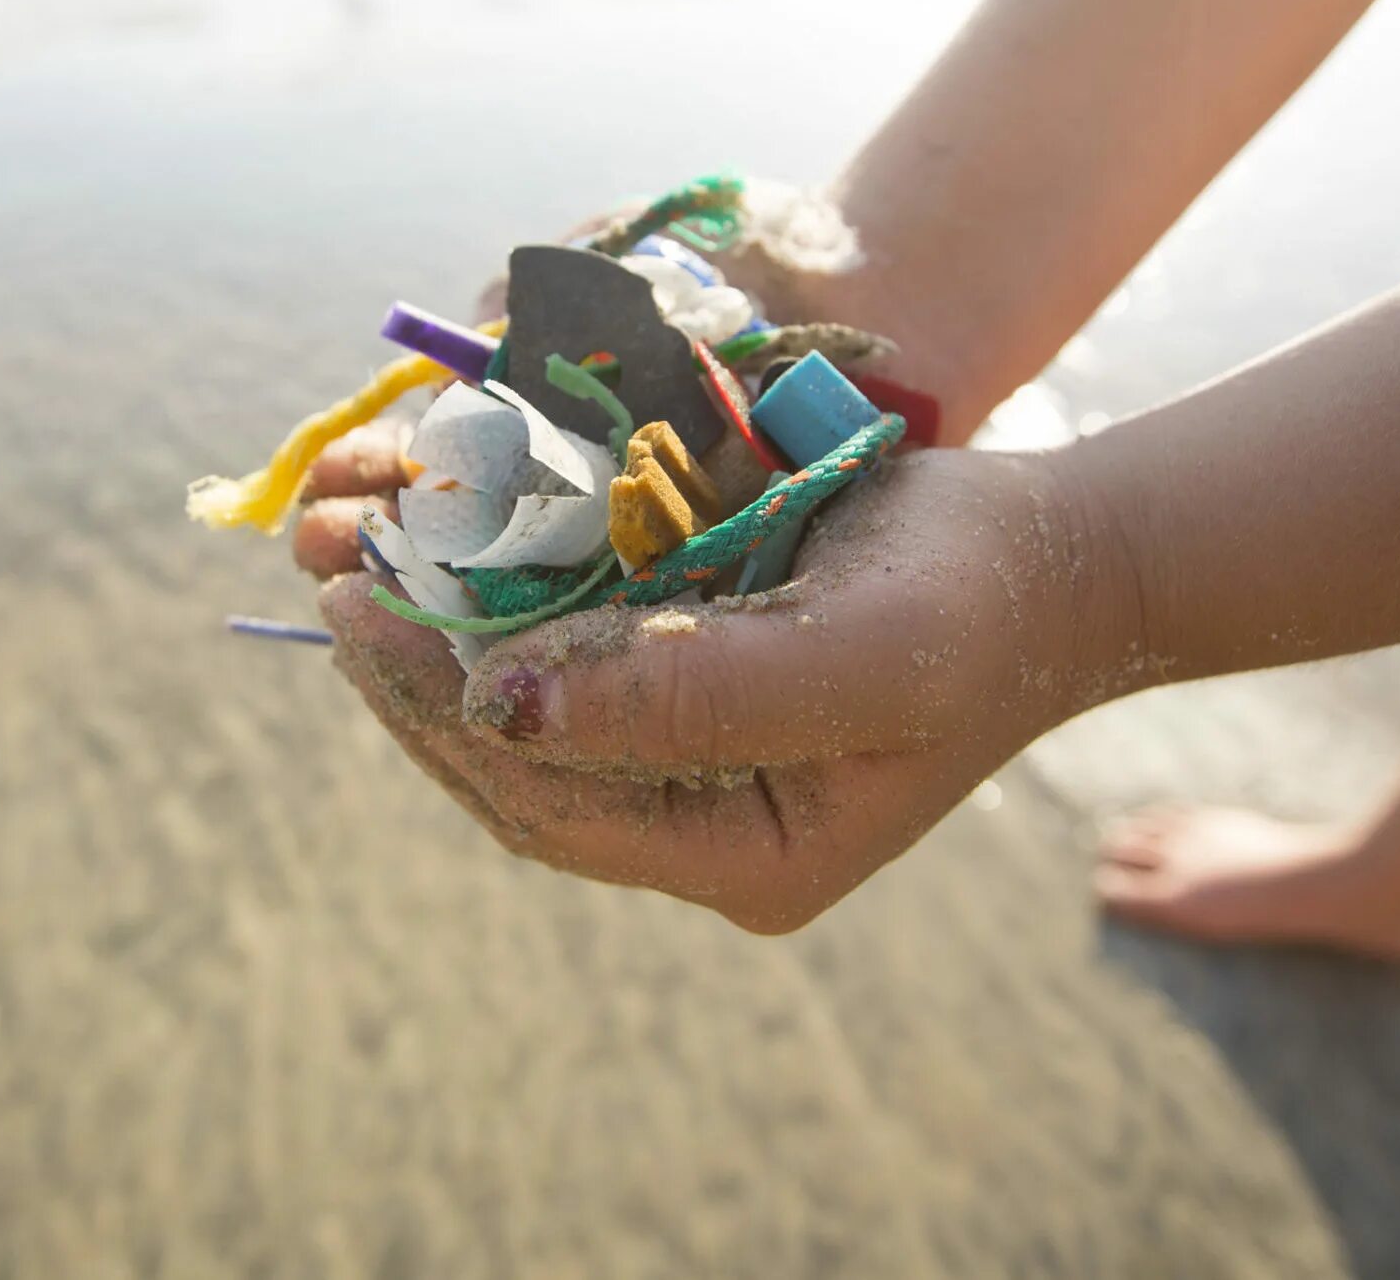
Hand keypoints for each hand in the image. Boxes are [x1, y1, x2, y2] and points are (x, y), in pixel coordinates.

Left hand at [318, 447, 1144, 931]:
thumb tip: (498, 704)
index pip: (547, 804)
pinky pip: (572, 657)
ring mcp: (697, 759)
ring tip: (368, 556)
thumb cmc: (976, 608)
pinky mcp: (695, 685)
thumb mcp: (851, 656)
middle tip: (339, 580)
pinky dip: (508, 600)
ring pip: (532, 711)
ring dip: (448, 634)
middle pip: (520, 767)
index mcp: (741, 858)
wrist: (1060, 559)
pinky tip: (454, 543)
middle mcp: (703, 825)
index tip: (362, 611)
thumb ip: (688, 691)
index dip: (440, 715)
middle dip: (420, 678)